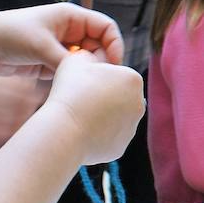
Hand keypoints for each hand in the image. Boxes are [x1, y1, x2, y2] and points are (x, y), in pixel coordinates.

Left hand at [0, 4, 124, 78]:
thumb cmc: (11, 35)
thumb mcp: (42, 45)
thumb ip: (68, 61)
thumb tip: (89, 76)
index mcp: (72, 17)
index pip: (106, 28)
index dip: (115, 44)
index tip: (114, 64)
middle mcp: (71, 31)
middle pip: (101, 46)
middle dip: (102, 62)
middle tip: (98, 79)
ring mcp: (63, 47)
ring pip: (88, 61)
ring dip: (88, 72)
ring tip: (82, 84)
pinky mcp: (54, 63)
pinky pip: (73, 72)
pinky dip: (74, 80)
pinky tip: (69, 87)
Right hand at [38, 49, 144, 165]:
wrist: (64, 130)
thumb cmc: (70, 91)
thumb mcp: (76, 59)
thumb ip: (89, 55)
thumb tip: (92, 59)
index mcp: (134, 79)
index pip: (116, 75)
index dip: (96, 78)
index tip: (82, 84)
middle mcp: (139, 104)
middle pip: (118, 97)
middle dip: (103, 97)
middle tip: (80, 100)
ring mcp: (131, 128)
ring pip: (114, 118)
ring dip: (101, 116)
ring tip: (79, 116)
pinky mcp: (121, 147)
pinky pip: (108, 137)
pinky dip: (97, 135)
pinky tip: (82, 131)